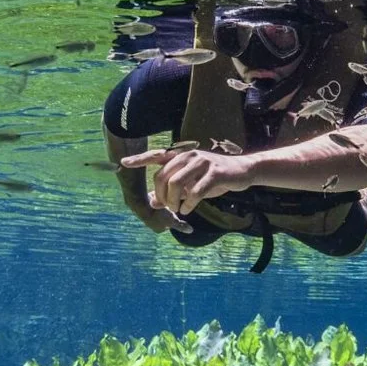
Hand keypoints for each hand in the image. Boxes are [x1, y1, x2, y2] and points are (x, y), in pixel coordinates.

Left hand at [120, 147, 253, 217]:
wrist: (243, 171)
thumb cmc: (214, 178)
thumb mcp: (191, 184)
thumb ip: (173, 190)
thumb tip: (153, 201)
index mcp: (181, 156)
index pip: (156, 155)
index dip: (139, 159)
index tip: (123, 162)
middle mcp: (189, 156)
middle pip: (162, 176)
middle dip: (162, 195)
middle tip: (168, 207)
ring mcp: (202, 163)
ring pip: (176, 184)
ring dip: (174, 201)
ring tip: (178, 209)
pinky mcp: (214, 173)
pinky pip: (195, 192)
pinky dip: (188, 204)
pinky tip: (188, 209)